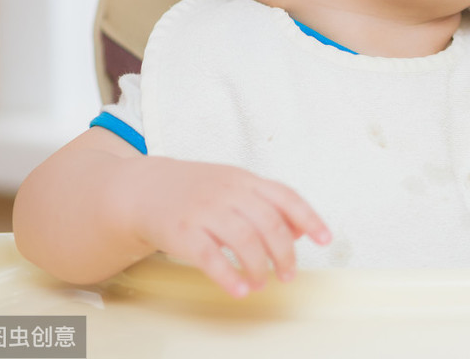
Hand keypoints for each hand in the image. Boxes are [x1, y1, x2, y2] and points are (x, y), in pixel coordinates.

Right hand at [123, 157, 330, 296]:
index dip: (309, 218)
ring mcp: (204, 211)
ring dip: (259, 267)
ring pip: (244, 240)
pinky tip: (240, 289)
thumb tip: (303, 229)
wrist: (144, 189)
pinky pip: (210, 257)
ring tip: (263, 283)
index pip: (286, 196)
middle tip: (288, 274)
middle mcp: (228, 192)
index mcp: (245, 180)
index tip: (324, 239)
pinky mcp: (181, 232)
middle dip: (284, 253)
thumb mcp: (235, 187)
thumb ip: (269, 204)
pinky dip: (229, 276)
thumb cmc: (197, 191)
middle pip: (269, 223)